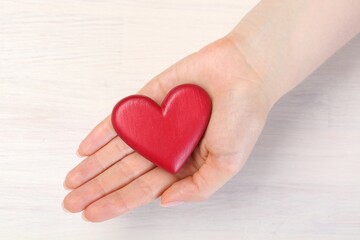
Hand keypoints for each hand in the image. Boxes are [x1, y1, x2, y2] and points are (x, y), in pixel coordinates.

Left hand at [63, 36, 272, 221]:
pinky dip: (103, 133)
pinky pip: (122, 119)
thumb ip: (198, 187)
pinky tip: (85, 149)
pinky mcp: (149, 101)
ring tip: (72, 181)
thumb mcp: (228, 164)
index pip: (145, 189)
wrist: (244, 72)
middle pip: (125, 172)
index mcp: (185, 165)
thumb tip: (165, 202)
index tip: (94, 213)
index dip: (118, 202)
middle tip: (72, 203)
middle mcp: (166, 147)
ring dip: (94, 165)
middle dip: (98, 188)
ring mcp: (156, 124)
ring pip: (118, 149)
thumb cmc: (243, 117)